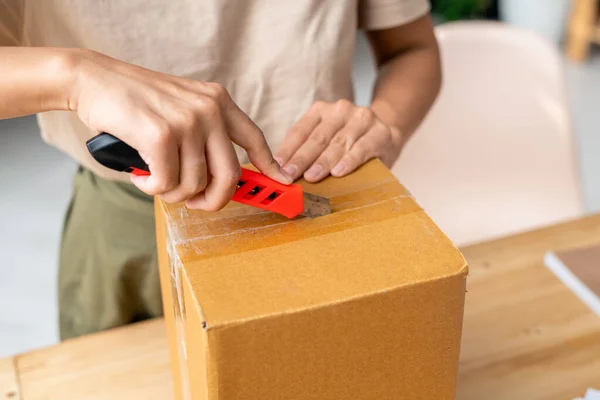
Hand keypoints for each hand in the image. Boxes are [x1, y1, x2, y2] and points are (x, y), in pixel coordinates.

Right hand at [72, 50, 290, 210]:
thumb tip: (219, 181)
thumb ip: (204, 135)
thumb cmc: (137, 101)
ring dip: (173, 193)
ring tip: (155, 181)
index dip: (269, 164)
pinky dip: (152, 188)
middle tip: (197, 204)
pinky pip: (168, 184)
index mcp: (218, 101)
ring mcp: (188, 121)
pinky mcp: (163, 135)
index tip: (281, 181)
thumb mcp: (182, 107)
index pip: (254, 138)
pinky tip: (141, 176)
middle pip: (230, 175)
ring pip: (195, 184)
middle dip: (215, 200)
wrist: (95, 79)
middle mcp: (209, 109)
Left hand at [274, 99, 402, 181]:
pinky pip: (362, 149)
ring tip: (311, 177)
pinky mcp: (379, 133)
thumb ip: (306, 150)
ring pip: (338, 143)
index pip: (300, 131)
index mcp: (321, 110)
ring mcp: (361, 119)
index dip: (287, 150)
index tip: (276, 167)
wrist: (386, 133)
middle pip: (317, 138)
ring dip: (323, 162)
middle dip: (301, 159)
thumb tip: (280, 172)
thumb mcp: (325, 139)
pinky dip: (349, 161)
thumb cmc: (348, 141)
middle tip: (289, 176)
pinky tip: (338, 172)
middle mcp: (340, 110)